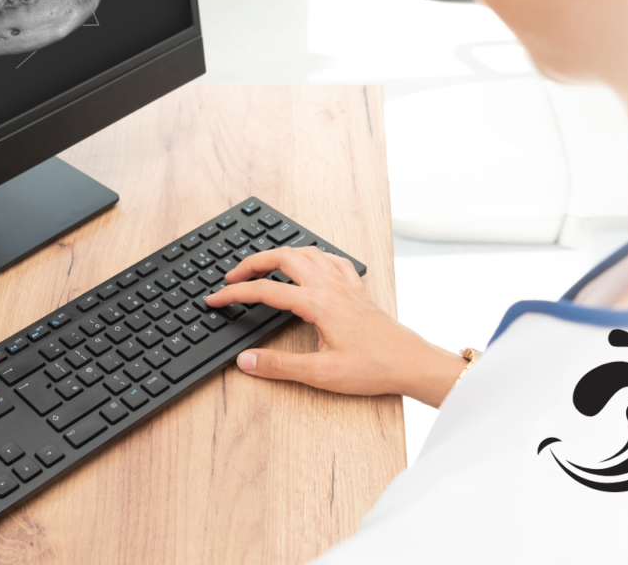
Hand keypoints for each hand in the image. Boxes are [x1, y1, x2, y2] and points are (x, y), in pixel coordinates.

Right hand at [206, 246, 466, 406]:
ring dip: (280, 254)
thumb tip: (246, 361)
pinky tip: (310, 263)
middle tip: (232, 277)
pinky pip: (332, 260)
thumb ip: (280, 366)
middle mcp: (330, 287)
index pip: (265, 291)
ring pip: (306, 253)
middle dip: (252, 263)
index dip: (235, 294)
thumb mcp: (322, 374)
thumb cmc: (374, 368)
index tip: (215, 299)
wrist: (412, 363)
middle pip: (283, 258)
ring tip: (262, 265)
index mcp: (318, 304)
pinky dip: (313, 256)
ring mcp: (345, 285)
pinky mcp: (357, 291)